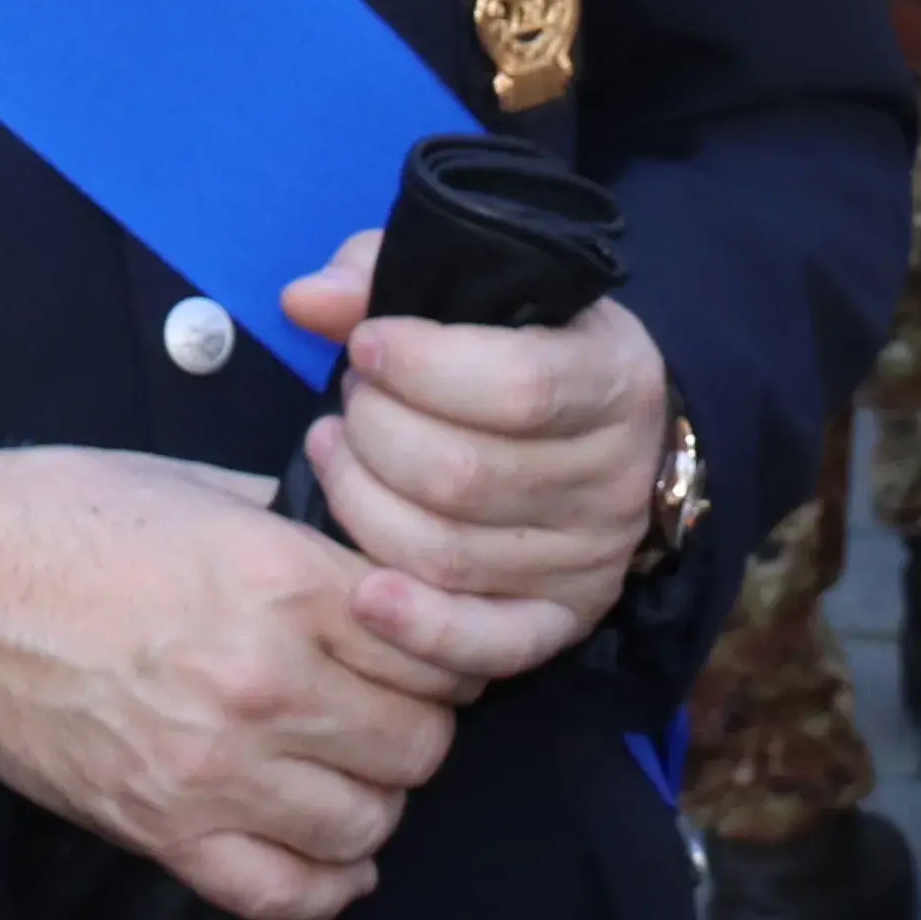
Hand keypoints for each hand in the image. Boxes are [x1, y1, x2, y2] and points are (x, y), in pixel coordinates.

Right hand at [0, 444, 457, 919]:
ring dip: (372, 797)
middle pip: (421, 742)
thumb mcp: (199, 486)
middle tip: (380, 703)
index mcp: (283, 580)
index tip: (414, 643)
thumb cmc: (60, 520)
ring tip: (342, 764)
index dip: (439, 643)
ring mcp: (215, 769)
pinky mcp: (165, 831)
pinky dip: (326, 880)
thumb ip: (299, 522)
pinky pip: (289, 891)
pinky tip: (325, 846)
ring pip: (371, 820)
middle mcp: (264, 682)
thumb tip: (369, 543)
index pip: (436, 643)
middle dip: (416, 723)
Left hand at [281, 227, 673, 688]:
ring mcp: (590, 560)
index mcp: (613, 379)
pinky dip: (420, 628)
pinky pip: (490, 646)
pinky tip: (362, 593)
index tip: (364, 347)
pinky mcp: (562, 622)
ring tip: (335, 453)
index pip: (519, 387)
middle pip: (465, 476)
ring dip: (363, 502)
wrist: (603, 435)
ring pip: (450, 553)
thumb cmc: (520, 347)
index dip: (422, 367)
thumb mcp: (476, 290)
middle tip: (351, 404)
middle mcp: (614, 477)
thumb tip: (306, 299)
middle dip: (376, 433)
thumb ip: (385, 274)